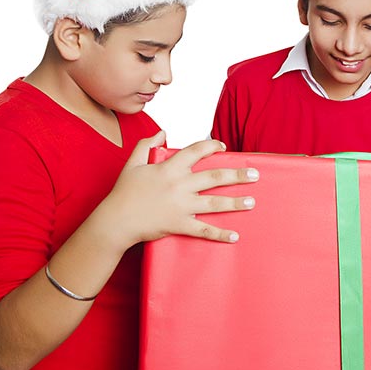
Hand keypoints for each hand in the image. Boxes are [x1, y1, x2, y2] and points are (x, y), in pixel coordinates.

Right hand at [101, 132, 258, 247]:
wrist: (115, 221)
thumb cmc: (123, 192)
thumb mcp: (133, 163)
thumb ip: (146, 144)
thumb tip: (162, 132)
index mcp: (169, 168)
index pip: (197, 151)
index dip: (212, 146)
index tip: (224, 146)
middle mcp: (179, 185)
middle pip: (215, 177)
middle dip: (238, 175)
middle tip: (255, 174)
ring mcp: (181, 206)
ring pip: (215, 203)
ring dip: (236, 202)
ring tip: (252, 201)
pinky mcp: (179, 225)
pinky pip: (204, 230)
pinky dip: (220, 234)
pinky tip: (235, 236)